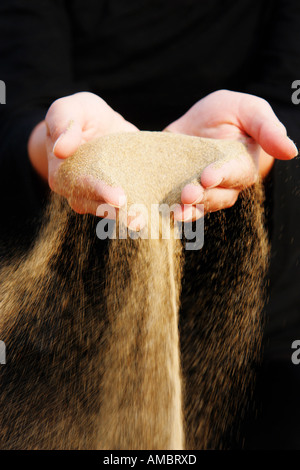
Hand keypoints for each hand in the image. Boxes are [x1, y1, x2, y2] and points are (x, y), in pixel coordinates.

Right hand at [28, 92, 137, 214]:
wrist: (100, 123)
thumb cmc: (80, 114)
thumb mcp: (69, 108)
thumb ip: (63, 123)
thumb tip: (60, 149)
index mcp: (63, 175)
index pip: (80, 186)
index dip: (99, 192)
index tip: (118, 197)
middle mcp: (80, 193)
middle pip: (98, 206)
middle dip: (119, 213)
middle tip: (139, 219)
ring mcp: (101, 198)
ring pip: (115, 211)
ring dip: (131, 217)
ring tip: (148, 221)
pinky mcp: (122, 196)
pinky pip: (130, 206)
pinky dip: (144, 209)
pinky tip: (160, 214)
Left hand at [164, 90, 297, 220]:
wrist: (200, 121)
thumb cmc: (231, 114)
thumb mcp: (250, 110)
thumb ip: (268, 129)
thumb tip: (291, 152)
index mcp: (243, 165)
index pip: (236, 174)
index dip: (223, 176)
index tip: (208, 176)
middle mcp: (224, 185)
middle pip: (216, 196)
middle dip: (201, 196)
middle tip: (187, 194)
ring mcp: (202, 192)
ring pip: (197, 207)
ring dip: (186, 210)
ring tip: (174, 210)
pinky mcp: (180, 192)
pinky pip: (178, 206)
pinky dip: (169, 210)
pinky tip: (160, 211)